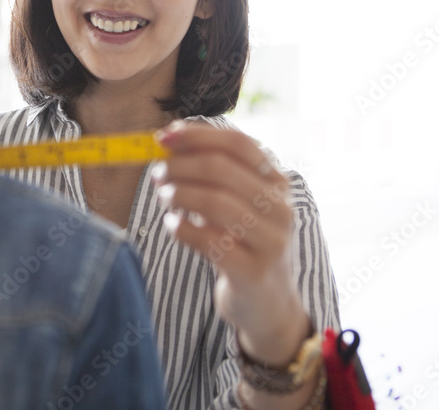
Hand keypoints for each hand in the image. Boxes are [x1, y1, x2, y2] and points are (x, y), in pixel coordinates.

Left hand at [154, 121, 310, 365]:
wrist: (268, 303)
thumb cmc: (242, 242)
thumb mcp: (236, 202)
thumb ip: (211, 173)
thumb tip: (168, 141)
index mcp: (277, 183)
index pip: (238, 144)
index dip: (197, 136)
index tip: (164, 137)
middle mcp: (280, 209)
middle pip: (223, 169)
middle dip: (181, 165)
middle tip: (157, 172)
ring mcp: (271, 241)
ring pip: (217, 202)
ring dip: (180, 193)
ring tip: (163, 196)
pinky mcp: (253, 272)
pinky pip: (210, 242)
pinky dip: (183, 228)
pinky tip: (171, 224)